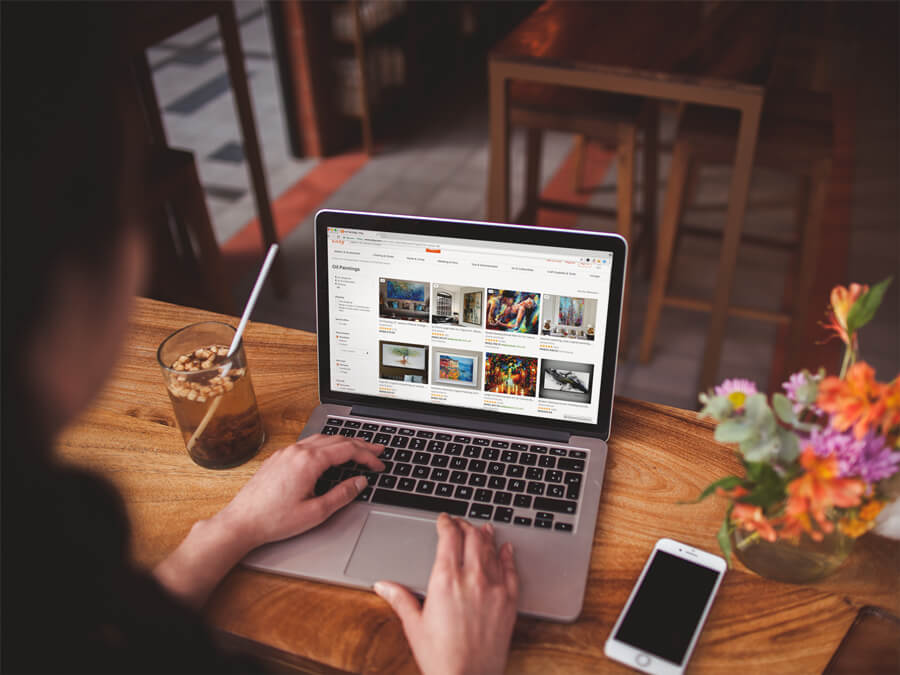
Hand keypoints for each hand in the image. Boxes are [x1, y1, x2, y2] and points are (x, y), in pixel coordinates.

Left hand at [218, 434, 384, 550]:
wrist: (241, 522)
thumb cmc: (274, 520)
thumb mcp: (316, 512)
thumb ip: (342, 495)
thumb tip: (360, 483)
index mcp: (309, 461)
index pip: (348, 450)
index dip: (368, 456)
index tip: (379, 464)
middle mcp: (298, 451)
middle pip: (337, 440)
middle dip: (360, 445)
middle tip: (377, 450)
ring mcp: (286, 452)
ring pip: (322, 439)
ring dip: (343, 442)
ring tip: (358, 449)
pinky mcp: (279, 457)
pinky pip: (308, 443)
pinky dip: (326, 445)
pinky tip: (329, 453)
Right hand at [374, 514, 518, 674]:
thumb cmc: (440, 657)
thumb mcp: (414, 626)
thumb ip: (400, 599)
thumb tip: (383, 585)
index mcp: (445, 580)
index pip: (449, 538)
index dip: (446, 523)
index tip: (444, 519)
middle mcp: (472, 579)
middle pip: (472, 538)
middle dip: (465, 525)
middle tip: (460, 522)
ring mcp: (494, 588)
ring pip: (492, 550)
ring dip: (485, 535)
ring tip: (482, 528)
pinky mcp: (509, 602)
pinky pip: (511, 570)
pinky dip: (508, 555)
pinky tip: (507, 548)